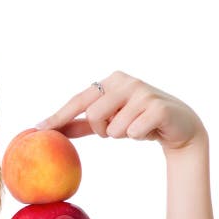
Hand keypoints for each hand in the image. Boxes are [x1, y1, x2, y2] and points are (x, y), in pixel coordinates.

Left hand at [35, 70, 207, 153]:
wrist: (180, 127)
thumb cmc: (141, 121)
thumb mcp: (111, 120)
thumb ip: (84, 124)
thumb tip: (55, 130)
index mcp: (112, 81)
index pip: (79, 100)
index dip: (59, 115)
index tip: (38, 129)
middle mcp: (126, 82)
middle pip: (93, 115)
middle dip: (102, 130)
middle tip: (117, 129)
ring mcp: (143, 93)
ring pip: (112, 127)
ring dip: (121, 134)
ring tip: (136, 127)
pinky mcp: (158, 107)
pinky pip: (132, 132)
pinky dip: (137, 136)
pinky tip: (150, 129)